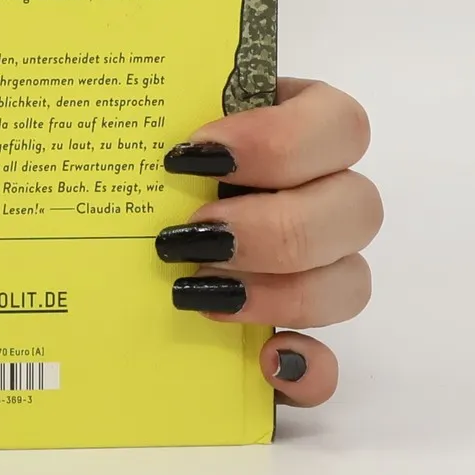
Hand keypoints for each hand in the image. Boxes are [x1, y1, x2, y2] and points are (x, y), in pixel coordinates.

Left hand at [156, 78, 380, 405]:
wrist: (119, 216)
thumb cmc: (139, 147)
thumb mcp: (151, 114)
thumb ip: (160, 105)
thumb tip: (133, 107)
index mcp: (300, 123)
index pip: (338, 124)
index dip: (278, 142)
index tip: (191, 157)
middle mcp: (324, 192)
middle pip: (356, 208)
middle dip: (271, 229)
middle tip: (189, 235)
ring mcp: (320, 266)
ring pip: (351, 283)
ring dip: (282, 294)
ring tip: (199, 293)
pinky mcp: (295, 332)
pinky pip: (330, 363)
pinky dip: (306, 370)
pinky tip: (266, 364)